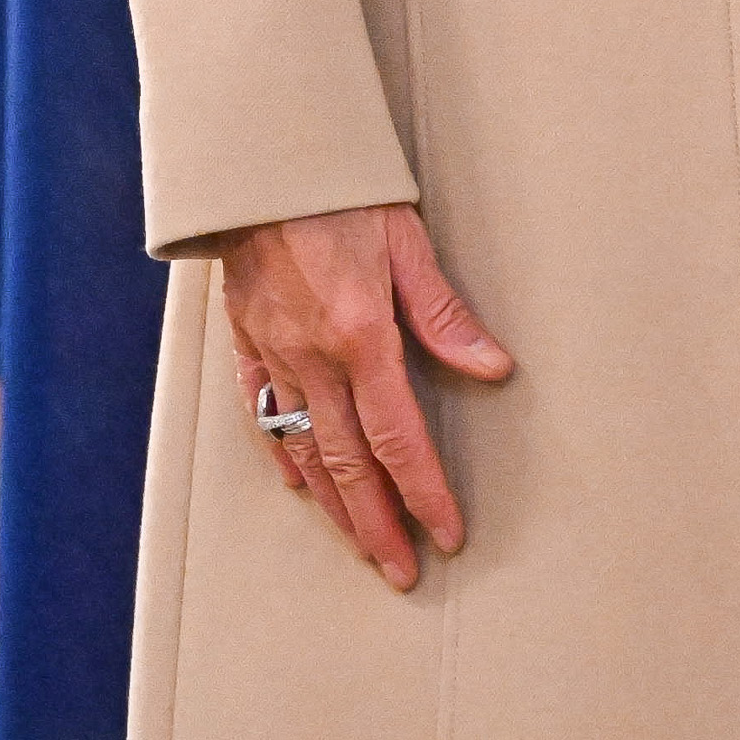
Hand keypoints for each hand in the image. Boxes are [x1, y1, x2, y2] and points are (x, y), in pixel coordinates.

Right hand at [215, 202, 512, 590]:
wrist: (258, 167)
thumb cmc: (341, 194)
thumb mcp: (407, 243)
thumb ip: (445, 314)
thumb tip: (493, 368)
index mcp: (362, 338)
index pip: (400, 438)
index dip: (425, 493)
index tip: (445, 535)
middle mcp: (314, 360)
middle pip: (351, 464)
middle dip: (378, 525)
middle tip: (401, 572)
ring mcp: (274, 357)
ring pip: (307, 452)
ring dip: (337, 507)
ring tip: (362, 545)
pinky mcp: (246, 345)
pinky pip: (264, 416)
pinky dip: (286, 456)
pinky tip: (303, 486)